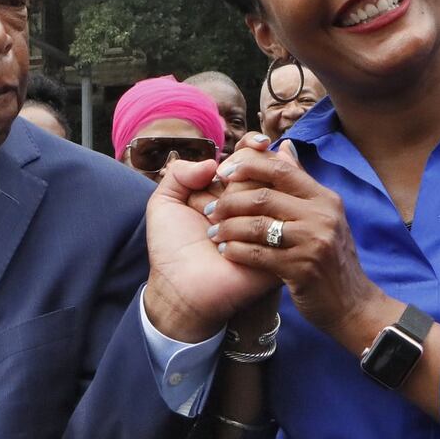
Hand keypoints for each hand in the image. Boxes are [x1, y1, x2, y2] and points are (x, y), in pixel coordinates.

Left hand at [143, 135, 281, 342]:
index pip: (254, 158)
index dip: (252, 150)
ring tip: (210, 234)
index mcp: (232, 191)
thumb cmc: (171, 247)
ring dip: (231, 211)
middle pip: (262, 174)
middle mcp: (252, 206)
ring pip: (267, 199)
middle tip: (210, 206)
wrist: (177, 289)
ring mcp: (266, 230)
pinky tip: (222, 251)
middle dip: (232, 184)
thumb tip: (212, 162)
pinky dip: (238, 236)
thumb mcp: (164, 202)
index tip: (241, 154)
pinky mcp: (275, 255)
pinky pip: (267, 231)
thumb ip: (180, 172)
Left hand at [205, 141, 386, 348]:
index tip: (223, 172)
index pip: (281, 169)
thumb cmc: (330, 258)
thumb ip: (299, 181)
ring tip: (213, 231)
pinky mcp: (302, 269)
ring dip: (229, 227)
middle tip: (210, 208)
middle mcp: (321, 216)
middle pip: (264, 196)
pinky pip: (259, 254)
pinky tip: (226, 252)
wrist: (351, 304)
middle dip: (230, 200)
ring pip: (258, 224)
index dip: (248, 166)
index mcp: (324, 198)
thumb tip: (282, 146)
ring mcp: (314, 242)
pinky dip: (237, 251)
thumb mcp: (323, 215)